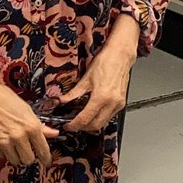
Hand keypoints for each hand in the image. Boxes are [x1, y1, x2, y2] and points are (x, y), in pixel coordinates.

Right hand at [0, 67, 57, 166]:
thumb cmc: (3, 98)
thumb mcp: (26, 109)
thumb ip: (40, 125)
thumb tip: (54, 133)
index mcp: (31, 127)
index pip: (43, 151)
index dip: (45, 158)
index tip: (46, 161)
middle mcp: (19, 137)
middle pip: (28, 160)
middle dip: (27, 156)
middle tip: (25, 150)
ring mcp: (5, 143)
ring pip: (15, 161)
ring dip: (14, 155)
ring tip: (11, 144)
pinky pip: (0, 157)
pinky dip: (1, 152)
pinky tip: (0, 141)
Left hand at [64, 16, 139, 131]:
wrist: (121, 55)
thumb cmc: (106, 61)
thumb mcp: (85, 78)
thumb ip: (73, 94)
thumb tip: (61, 102)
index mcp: (101, 97)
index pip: (85, 119)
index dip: (74, 125)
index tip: (68, 125)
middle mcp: (112, 103)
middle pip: (96, 125)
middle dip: (83, 127)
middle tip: (73, 124)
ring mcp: (118, 104)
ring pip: (103, 122)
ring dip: (92, 124)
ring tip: (82, 118)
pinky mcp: (121, 103)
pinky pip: (109, 116)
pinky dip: (100, 117)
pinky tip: (92, 111)